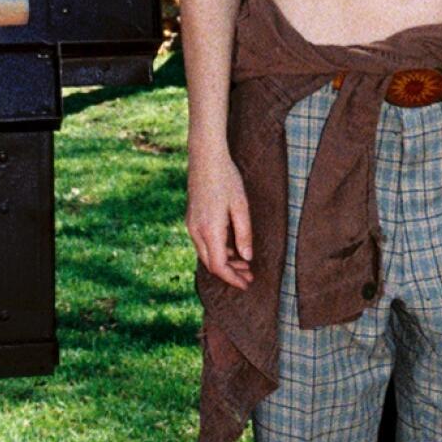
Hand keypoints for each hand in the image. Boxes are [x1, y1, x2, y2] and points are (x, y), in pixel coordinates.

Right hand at [188, 151, 254, 289]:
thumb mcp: (241, 207)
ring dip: (224, 262)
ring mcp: (191, 225)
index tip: (247, 283)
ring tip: (244, 263)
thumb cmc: (226, 179)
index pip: (219, 266)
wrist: (205, 157)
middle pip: (211, 264)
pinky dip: (217, 250)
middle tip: (250, 275)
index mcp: (210, 230)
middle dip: (230, 273)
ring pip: (206, 254)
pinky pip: (203, 243)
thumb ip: (244, 234)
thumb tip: (247, 258)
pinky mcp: (191, 219)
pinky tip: (232, 247)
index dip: (233, 278)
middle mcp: (196, 231)